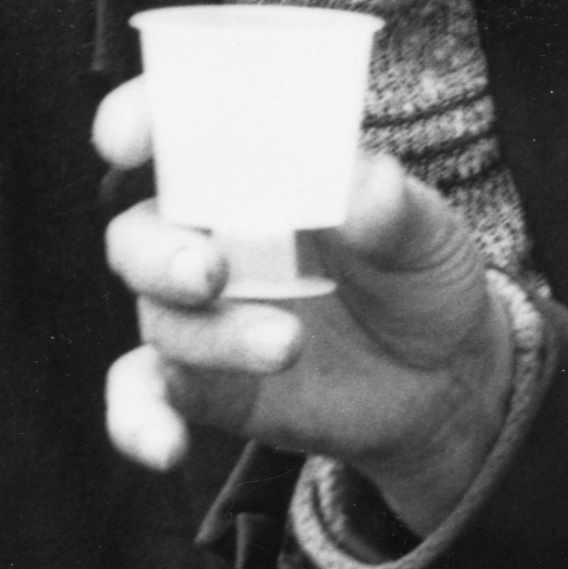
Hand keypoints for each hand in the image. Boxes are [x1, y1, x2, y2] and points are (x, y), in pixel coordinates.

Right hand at [89, 94, 520, 511]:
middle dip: (160, 253)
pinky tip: (166, 447)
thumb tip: (363, 188)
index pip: (176, 130)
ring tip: (287, 345)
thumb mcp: (429, 235)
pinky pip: (140, 395)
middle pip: (139, 233)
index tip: (126, 139)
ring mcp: (198, 313)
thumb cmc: (419, 277)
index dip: (140, 121)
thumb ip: (393, 210)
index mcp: (252, 174)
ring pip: (159, 317)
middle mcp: (207, 237)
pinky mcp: (198, 383)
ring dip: (213, 336)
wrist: (441, 378)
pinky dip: (138, 420)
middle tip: (210, 273)